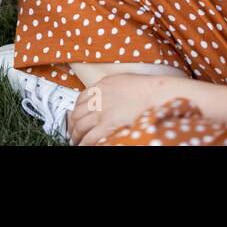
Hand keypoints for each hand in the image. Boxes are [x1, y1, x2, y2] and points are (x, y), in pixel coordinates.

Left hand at [69, 73, 191, 145]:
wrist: (153, 93)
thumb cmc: (143, 87)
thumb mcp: (119, 80)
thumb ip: (108, 88)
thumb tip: (105, 94)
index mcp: (99, 86)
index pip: (80, 99)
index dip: (76, 110)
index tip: (76, 116)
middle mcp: (97, 98)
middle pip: (76, 113)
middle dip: (72, 124)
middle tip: (73, 131)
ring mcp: (101, 111)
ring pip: (79, 126)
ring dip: (75, 135)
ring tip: (76, 141)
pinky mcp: (107, 124)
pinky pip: (90, 137)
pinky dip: (84, 143)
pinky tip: (83, 146)